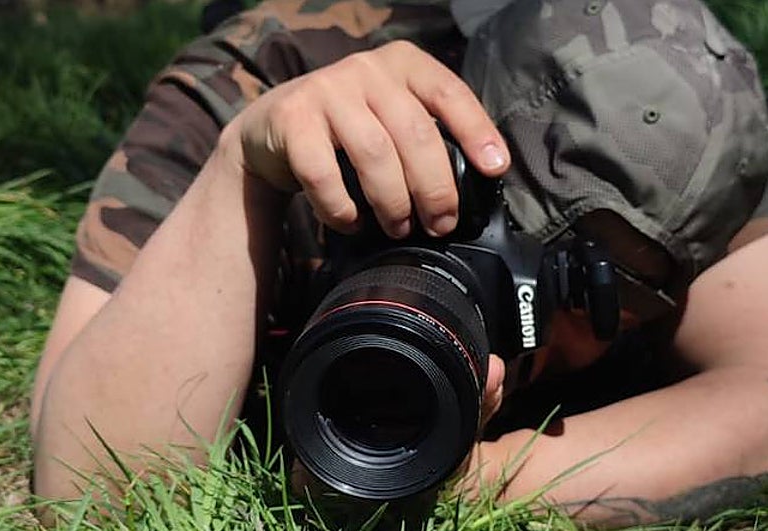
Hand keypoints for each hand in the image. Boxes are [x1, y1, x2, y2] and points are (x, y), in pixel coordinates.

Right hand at [220, 40, 509, 238]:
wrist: (272, 129)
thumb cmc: (346, 131)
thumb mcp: (390, 118)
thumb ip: (425, 135)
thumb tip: (474, 183)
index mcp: (403, 65)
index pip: (449, 93)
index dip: (476, 131)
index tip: (496, 169)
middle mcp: (367, 69)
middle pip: (416, 133)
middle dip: (435, 188)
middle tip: (440, 224)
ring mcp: (327, 90)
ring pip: (374, 154)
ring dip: (392, 202)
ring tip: (398, 228)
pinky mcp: (293, 119)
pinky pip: (324, 174)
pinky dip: (341, 208)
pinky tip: (350, 222)